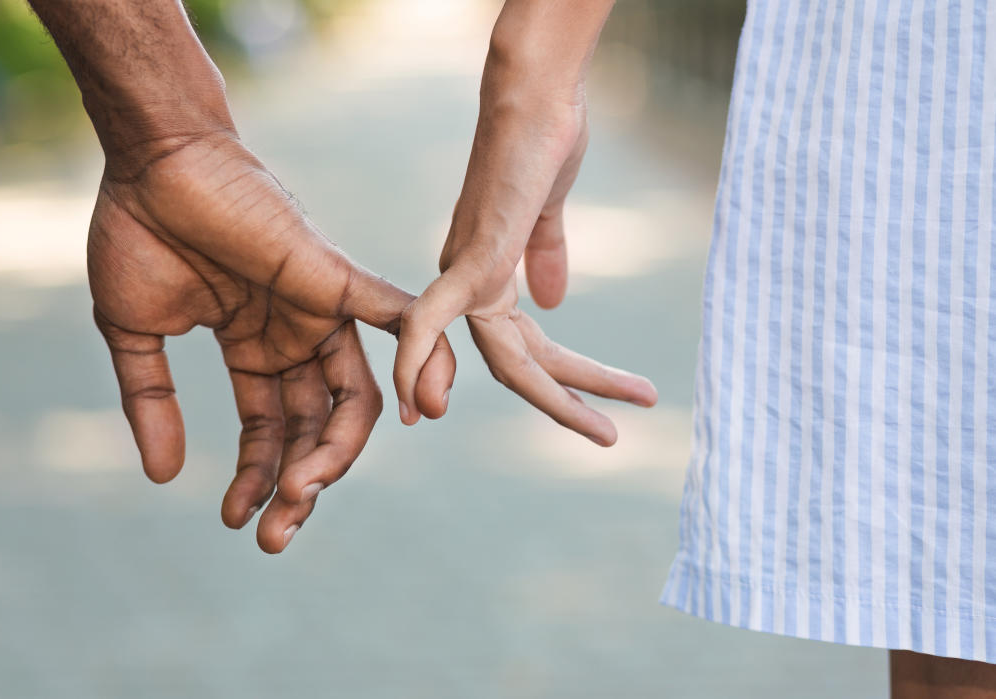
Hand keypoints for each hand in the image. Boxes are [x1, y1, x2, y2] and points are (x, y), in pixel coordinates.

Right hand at [89, 132, 454, 552]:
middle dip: (301, 484)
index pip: (272, 430)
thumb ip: (152, 403)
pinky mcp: (335, 277)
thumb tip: (164, 476)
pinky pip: (398, 319)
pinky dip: (421, 360)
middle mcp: (295, 335)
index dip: (259, 479)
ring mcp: (319, 309)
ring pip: (358, 396)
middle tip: (275, 536)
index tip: (237, 520)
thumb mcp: (136, 335)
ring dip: (339, 452)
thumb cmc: (138, 231)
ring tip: (306, 494)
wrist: (151, 161)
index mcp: (253, 348)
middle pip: (317, 427)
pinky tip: (421, 412)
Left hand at [393, 6, 655, 444]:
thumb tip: (553, 302)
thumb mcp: (547, 213)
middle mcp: (468, 283)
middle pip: (519, 362)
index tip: (581, 412)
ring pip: (504, 359)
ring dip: (556, 401)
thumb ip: (545, 254)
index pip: (519, 346)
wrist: (537, 97)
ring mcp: (466, 272)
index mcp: (485, 276)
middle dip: (568, 402)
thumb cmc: (542, 142)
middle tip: (611, 438)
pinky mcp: (471, 259)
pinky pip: (431, 321)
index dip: (542, 383)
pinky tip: (420, 405)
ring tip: (611, 435)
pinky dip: (419, 362)